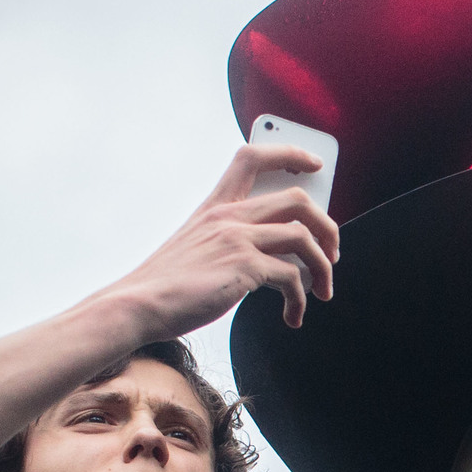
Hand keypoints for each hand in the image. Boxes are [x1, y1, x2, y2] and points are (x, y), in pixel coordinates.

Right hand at [99, 143, 341, 335]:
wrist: (139, 305)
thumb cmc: (167, 284)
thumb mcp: (197, 247)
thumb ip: (230, 240)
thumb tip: (278, 253)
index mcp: (215, 206)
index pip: (252, 158)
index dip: (290, 154)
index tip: (316, 165)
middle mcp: (228, 215)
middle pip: (297, 198)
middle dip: (327, 226)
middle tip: (332, 253)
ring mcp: (237, 238)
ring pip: (304, 237)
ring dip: (323, 267)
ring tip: (321, 292)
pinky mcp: (245, 267)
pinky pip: (293, 277)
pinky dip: (300, 300)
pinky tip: (293, 317)